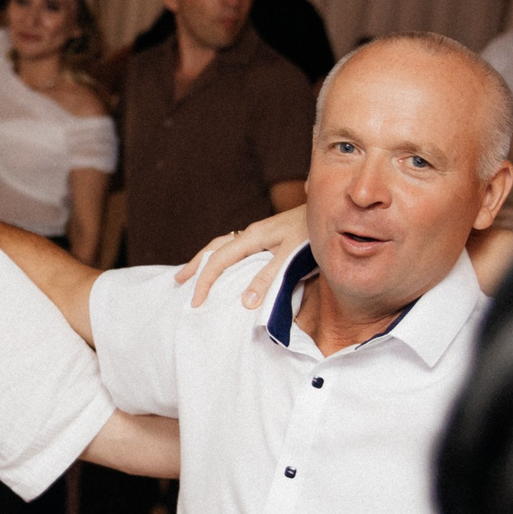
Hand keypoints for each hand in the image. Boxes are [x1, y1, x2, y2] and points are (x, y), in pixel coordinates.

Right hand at [174, 205, 306, 307]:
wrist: (333, 210)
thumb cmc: (314, 233)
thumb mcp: (291, 256)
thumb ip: (269, 278)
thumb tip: (244, 302)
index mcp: (253, 236)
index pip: (218, 260)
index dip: (204, 282)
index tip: (195, 302)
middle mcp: (252, 233)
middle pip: (214, 249)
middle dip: (196, 266)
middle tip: (179, 281)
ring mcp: (260, 234)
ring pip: (224, 247)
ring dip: (207, 260)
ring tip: (195, 273)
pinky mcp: (269, 236)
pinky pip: (237, 248)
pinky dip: (223, 258)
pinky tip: (228, 266)